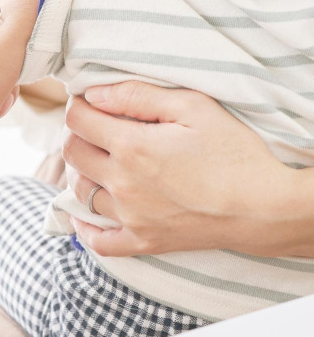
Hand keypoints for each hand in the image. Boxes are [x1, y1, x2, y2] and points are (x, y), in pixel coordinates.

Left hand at [63, 81, 298, 256]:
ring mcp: (131, 217)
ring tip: (98, 160)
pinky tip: (86, 215)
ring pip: (80, 192)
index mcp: (131, 147)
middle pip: (72, 153)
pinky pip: (99, 242)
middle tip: (95, 127)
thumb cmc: (232, 151)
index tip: (89, 102)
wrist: (264, 207)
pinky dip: (85, 228)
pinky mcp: (144, 241)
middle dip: (77, 133)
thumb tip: (94, 94)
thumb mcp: (191, 107)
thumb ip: (136, 96)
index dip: (79, 106)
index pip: (78, 121)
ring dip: (81, 171)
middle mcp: (123, 184)